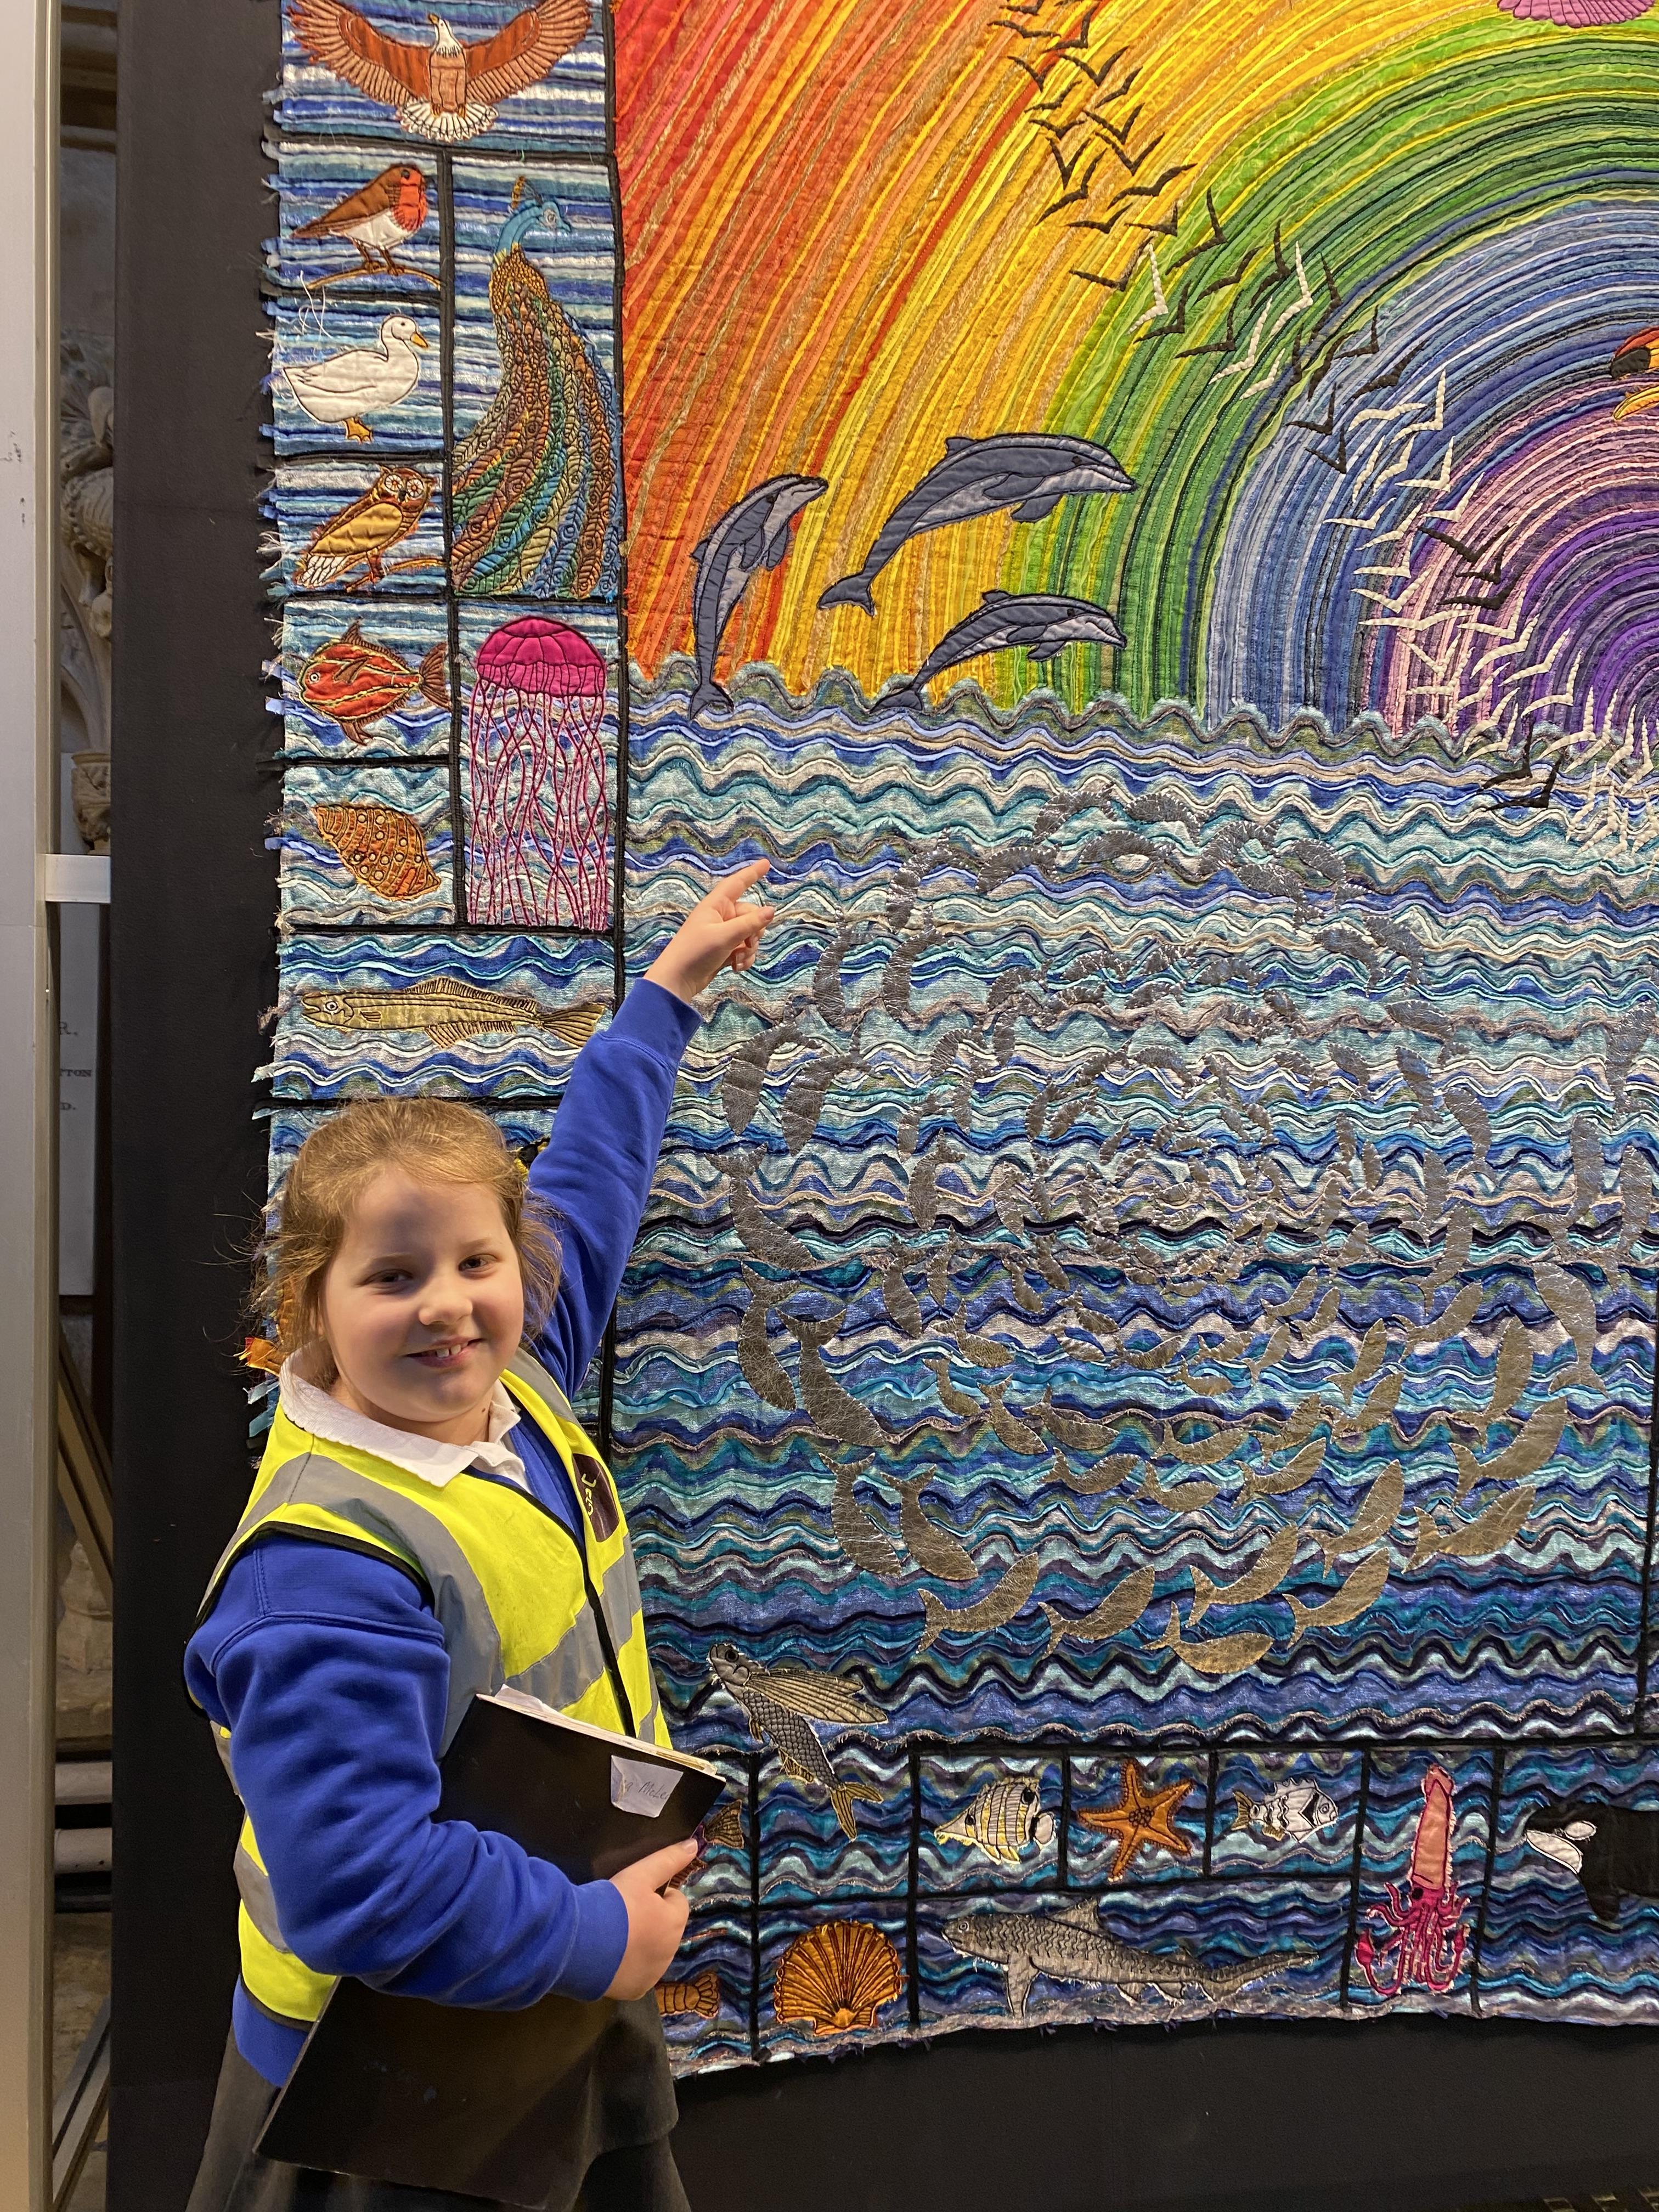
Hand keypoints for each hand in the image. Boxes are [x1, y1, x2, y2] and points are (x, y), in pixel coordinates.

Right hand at [602, 1837, 697, 2000]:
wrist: (581, 1943)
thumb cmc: (614, 1904)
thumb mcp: (640, 1874)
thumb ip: (668, 1859)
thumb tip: (695, 1844)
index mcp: (675, 1922)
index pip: (676, 1903)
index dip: (656, 1896)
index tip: (634, 1897)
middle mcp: (671, 1951)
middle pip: (667, 1929)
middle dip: (652, 1922)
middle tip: (623, 1915)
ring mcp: (654, 1974)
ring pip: (654, 1953)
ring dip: (642, 1944)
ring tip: (615, 1935)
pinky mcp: (636, 1990)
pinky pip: (639, 1974)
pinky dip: (630, 1966)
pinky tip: (612, 1957)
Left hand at [644, 860, 775, 1004]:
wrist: (678, 980)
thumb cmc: (696, 952)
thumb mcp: (725, 936)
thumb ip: (750, 923)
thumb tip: (771, 910)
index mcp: (716, 905)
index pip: (737, 883)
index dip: (752, 873)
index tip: (766, 864)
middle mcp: (720, 916)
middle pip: (750, 914)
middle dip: (754, 931)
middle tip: (746, 944)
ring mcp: (723, 933)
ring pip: (750, 934)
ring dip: (749, 948)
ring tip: (737, 960)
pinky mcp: (724, 949)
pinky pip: (744, 948)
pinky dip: (744, 958)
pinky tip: (736, 967)